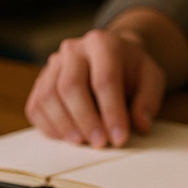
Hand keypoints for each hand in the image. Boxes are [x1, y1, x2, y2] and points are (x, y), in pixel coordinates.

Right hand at [24, 28, 165, 147]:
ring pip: (48, 96)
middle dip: (86, 120)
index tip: (119, 139)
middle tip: (100, 144)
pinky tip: (67, 138)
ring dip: (65, 125)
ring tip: (83, 143)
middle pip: (71, 86)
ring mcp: (53, 64)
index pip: (104, 80)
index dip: (111, 112)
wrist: (113, 57)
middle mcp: (74, 50)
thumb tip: (140, 125)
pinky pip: (36, 106)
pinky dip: (49, 127)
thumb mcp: (151, 79)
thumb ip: (148, 101)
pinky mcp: (41, 81)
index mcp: (103, 44)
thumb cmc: (132, 71)